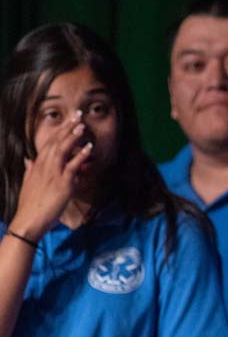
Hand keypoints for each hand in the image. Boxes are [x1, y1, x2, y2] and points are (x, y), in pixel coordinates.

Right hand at [10, 111, 91, 238]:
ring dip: (73, 136)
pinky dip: (81, 155)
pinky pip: (72, 166)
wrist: (28, 221)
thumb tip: (29, 160)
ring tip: (82, 125)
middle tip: (78, 115)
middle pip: (56, 142)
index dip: (60, 131)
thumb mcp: (29, 184)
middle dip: (67, 127)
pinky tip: (89, 147)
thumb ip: (30, 170)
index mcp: (37, 166)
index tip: (69, 121)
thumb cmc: (30, 205)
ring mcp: (53, 174)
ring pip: (62, 150)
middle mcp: (44, 167)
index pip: (49, 143)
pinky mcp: (62, 184)